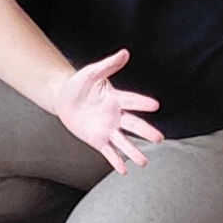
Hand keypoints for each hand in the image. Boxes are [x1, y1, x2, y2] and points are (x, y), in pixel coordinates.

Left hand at [53, 47, 165, 172]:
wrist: (63, 99)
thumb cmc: (79, 84)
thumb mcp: (91, 73)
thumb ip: (107, 65)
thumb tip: (124, 53)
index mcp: (115, 99)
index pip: (131, 101)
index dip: (142, 103)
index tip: (155, 105)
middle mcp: (115, 116)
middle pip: (133, 125)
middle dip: (145, 131)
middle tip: (159, 138)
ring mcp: (108, 129)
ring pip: (124, 142)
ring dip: (133, 152)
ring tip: (144, 161)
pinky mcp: (98, 140)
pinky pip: (109, 152)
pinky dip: (116, 161)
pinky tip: (124, 170)